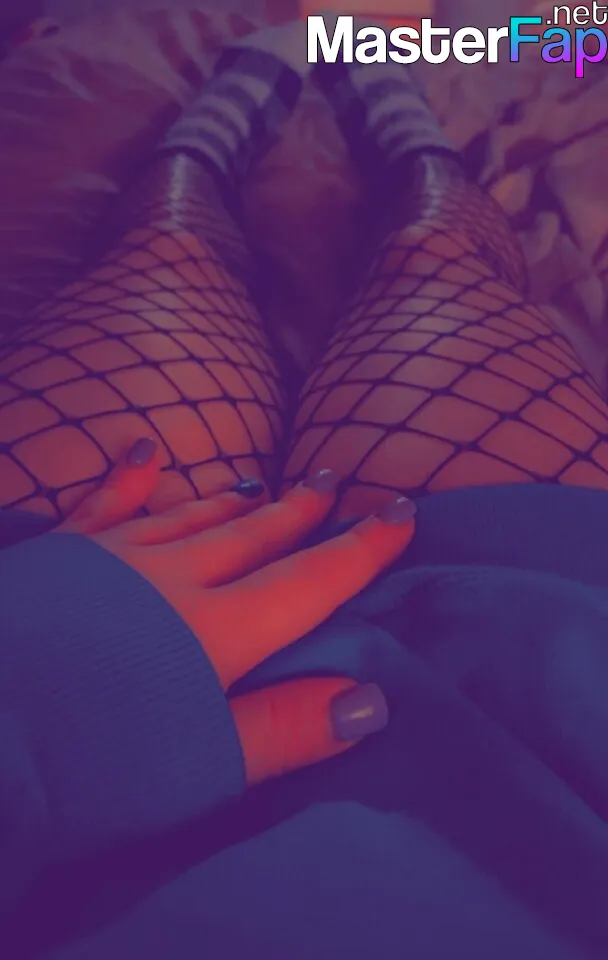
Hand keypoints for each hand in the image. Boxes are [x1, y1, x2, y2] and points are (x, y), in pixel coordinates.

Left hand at [58, 437, 416, 785]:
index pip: (310, 582)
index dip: (361, 550)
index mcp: (219, 630)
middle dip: (300, 511)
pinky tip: (145, 453)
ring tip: (262, 481)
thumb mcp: (199, 765)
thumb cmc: (91, 762)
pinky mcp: (61, 556)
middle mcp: (176, 578)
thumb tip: (371, 697)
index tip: (400, 513)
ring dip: (231, 500)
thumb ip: (285, 728)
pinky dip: (130, 479)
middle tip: (331, 478)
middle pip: (254, 537)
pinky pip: (106, 504)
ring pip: (191, 516)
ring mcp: (115, 558)